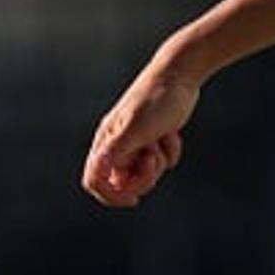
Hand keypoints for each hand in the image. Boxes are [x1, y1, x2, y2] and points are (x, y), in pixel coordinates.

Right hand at [82, 68, 197, 206]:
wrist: (180, 75)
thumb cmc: (156, 100)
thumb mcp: (136, 128)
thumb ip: (115, 153)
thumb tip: (94, 175)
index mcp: (106, 141)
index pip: (95, 180)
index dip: (111, 196)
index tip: (134, 200)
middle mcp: (117, 144)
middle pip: (124, 183)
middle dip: (144, 177)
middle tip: (155, 159)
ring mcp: (136, 142)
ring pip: (145, 173)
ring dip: (160, 162)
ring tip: (162, 138)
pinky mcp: (154, 138)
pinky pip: (163, 161)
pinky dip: (171, 151)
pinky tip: (171, 132)